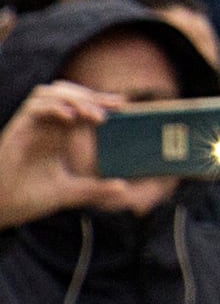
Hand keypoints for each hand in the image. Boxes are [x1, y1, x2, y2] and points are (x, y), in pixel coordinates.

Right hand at [0, 80, 152, 229]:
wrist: (2, 210)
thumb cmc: (29, 199)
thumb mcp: (70, 192)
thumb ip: (95, 189)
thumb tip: (124, 188)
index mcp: (57, 135)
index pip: (80, 107)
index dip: (100, 101)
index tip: (124, 106)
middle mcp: (44, 127)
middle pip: (67, 93)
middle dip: (92, 95)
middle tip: (115, 106)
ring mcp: (30, 127)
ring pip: (50, 93)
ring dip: (74, 97)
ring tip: (94, 115)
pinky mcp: (16, 131)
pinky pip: (33, 107)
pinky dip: (53, 106)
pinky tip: (70, 118)